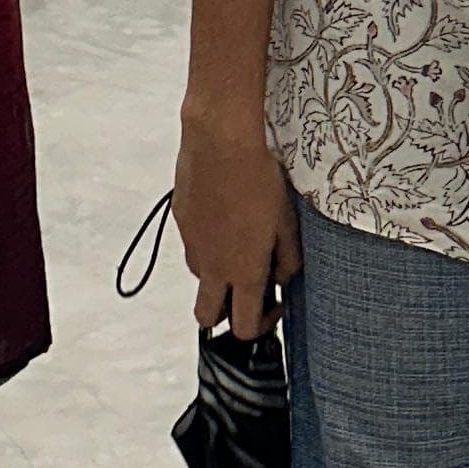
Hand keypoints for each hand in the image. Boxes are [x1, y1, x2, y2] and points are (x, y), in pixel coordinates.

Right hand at [174, 114, 298, 342]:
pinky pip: (193, 243)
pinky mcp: (180, 219)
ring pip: (200, 276)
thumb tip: (283, 276)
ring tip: (237, 242)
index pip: (244, 327)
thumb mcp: (287, 222)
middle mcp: (212, 265)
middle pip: (206, 317)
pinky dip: (207, 241)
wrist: (220, 140)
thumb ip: (288, 258)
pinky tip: (223, 212)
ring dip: (217, 273)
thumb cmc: (259, 179)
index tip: (276, 302)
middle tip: (246, 290)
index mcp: (243, 272)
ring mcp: (192, 243)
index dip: (261, 325)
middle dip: (225, 315)